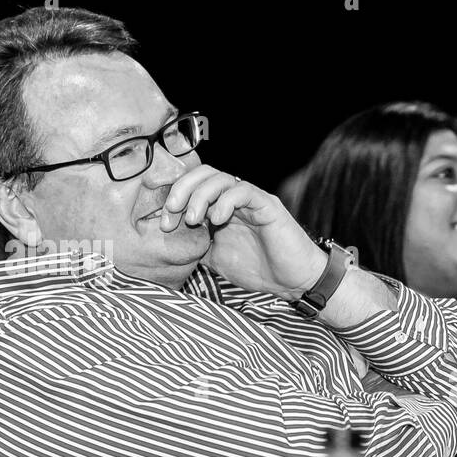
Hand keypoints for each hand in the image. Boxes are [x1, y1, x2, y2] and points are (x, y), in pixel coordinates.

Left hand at [159, 165, 325, 296]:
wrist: (293, 282)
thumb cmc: (260, 270)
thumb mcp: (217, 260)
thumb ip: (197, 247)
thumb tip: (170, 245)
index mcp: (221, 208)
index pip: (192, 187)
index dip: (173, 198)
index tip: (163, 222)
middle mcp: (235, 199)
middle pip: (202, 175)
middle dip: (181, 190)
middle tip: (171, 214)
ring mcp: (251, 199)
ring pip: (220, 178)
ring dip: (199, 196)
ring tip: (193, 220)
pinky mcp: (267, 204)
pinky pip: (243, 190)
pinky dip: (225, 201)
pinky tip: (218, 220)